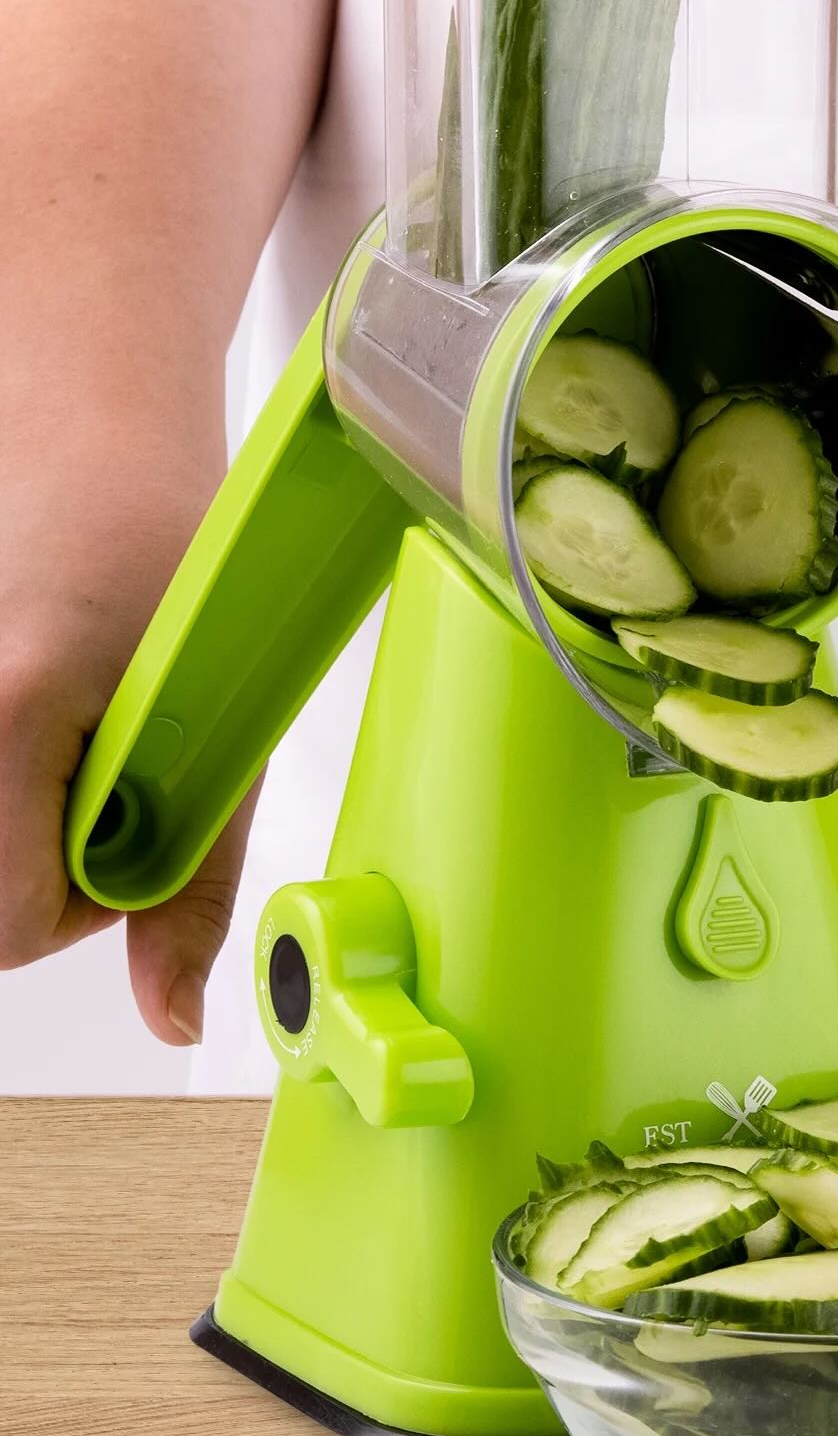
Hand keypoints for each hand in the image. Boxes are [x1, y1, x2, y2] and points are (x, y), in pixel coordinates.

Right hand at [0, 431, 255, 1047]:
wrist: (79, 420)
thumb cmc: (156, 533)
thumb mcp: (217, 718)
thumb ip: (194, 880)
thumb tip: (174, 1015)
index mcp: (5, 713)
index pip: (8, 930)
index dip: (87, 909)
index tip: (132, 828)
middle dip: (37, 866)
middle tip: (92, 770)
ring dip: (14, 817)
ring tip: (58, 729)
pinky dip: (1, 781)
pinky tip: (28, 712)